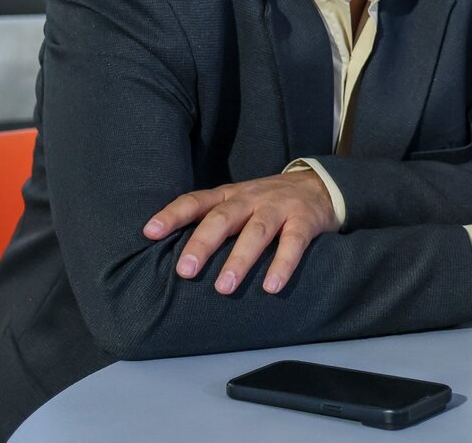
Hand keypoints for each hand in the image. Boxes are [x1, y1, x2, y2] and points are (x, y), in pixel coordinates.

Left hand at [143, 171, 339, 294]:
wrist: (321, 185)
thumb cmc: (271, 202)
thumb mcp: (241, 202)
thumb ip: (215, 219)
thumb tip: (176, 255)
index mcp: (231, 195)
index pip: (197, 201)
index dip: (173, 215)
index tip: (150, 232)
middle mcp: (252, 199)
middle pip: (223, 218)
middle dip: (203, 243)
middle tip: (185, 271)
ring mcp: (279, 208)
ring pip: (256, 232)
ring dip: (239, 260)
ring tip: (224, 287)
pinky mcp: (305, 220)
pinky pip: (293, 243)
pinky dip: (282, 264)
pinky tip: (272, 286)